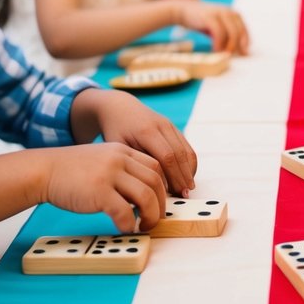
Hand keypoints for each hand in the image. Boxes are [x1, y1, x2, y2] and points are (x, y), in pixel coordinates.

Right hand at [42, 143, 165, 233]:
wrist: (44, 171)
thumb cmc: (71, 172)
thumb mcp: (101, 160)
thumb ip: (122, 170)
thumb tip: (142, 194)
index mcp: (122, 151)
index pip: (156, 166)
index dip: (163, 186)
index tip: (161, 201)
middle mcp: (119, 159)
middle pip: (156, 181)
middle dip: (161, 204)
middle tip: (156, 219)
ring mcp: (109, 174)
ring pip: (146, 196)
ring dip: (151, 216)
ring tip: (145, 227)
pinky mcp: (99, 191)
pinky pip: (125, 211)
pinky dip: (129, 223)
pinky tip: (124, 228)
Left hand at [71, 89, 196, 195]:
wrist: (119, 108)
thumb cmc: (114, 131)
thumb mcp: (117, 147)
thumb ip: (132, 164)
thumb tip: (146, 189)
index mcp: (146, 131)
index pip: (167, 157)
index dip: (173, 177)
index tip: (175, 194)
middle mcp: (162, 126)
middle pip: (180, 154)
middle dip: (184, 176)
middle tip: (185, 195)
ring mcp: (169, 125)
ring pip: (186, 150)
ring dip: (189, 170)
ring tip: (187, 188)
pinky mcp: (173, 127)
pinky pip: (186, 146)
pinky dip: (189, 162)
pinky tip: (185, 176)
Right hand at [175, 0, 249, 52]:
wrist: (182, 9)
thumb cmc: (201, 20)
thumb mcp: (216, 27)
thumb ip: (226, 35)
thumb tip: (235, 50)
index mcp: (232, 13)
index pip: (244, 29)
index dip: (245, 42)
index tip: (244, 53)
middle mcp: (228, 11)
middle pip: (239, 31)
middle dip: (238, 46)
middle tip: (233, 56)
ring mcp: (219, 13)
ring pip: (232, 32)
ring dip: (229, 46)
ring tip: (224, 55)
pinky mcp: (209, 16)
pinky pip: (219, 32)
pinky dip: (219, 43)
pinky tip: (215, 50)